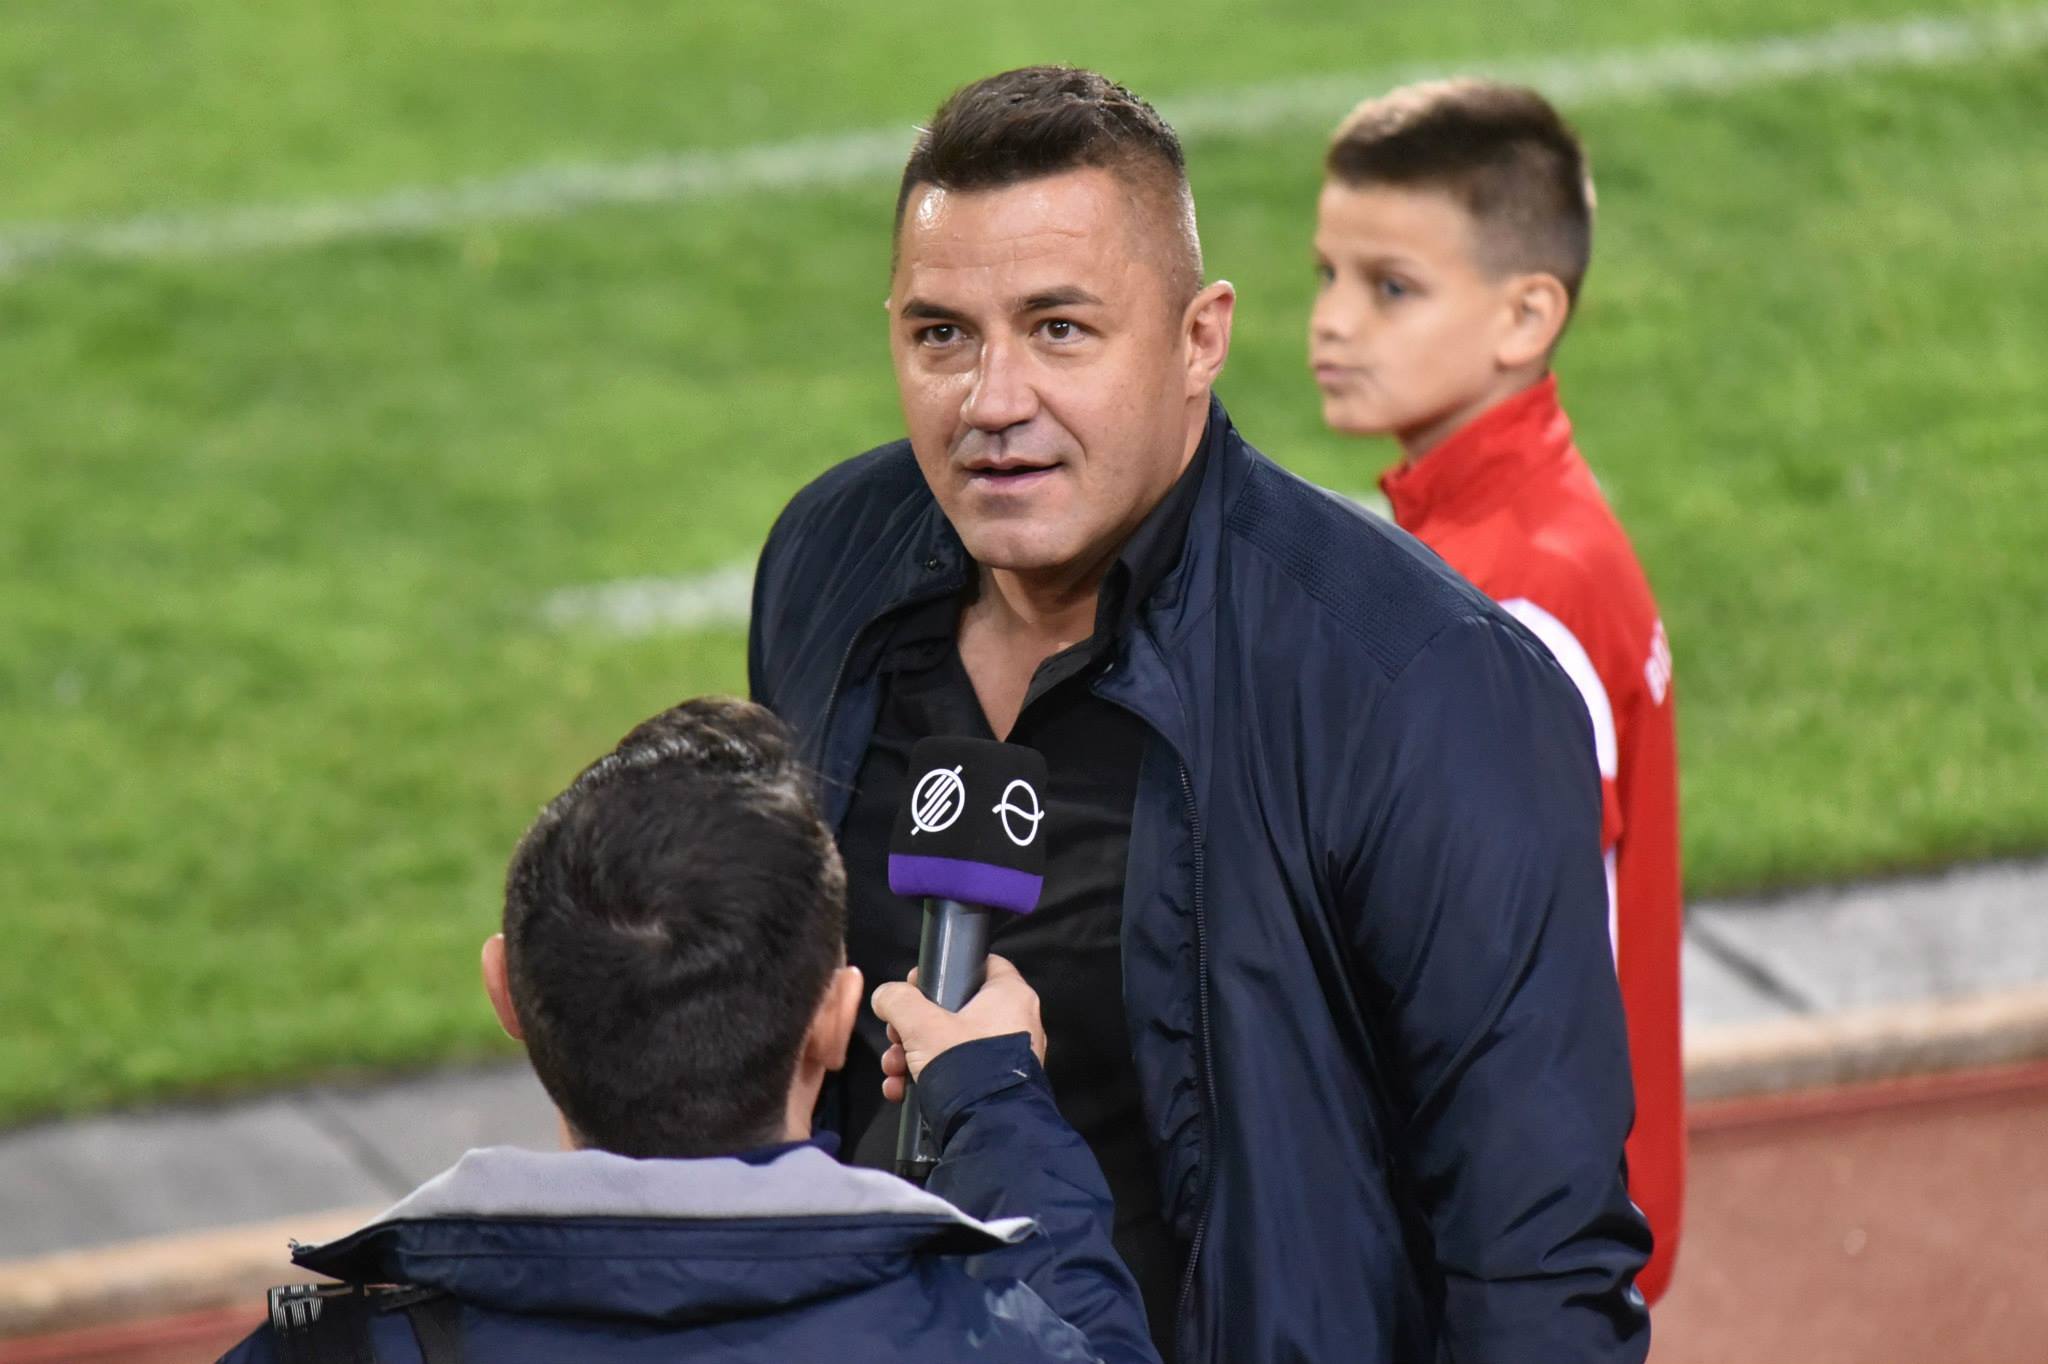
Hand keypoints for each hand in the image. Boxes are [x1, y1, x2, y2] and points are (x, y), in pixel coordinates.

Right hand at [871, 954, 1045, 1103]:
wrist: (988, 1130)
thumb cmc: (966, 1068)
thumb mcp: (921, 1024)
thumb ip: (898, 1000)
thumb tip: (886, 996)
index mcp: (1010, 996)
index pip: (981, 965)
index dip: (946, 970)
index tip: (916, 984)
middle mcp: (1016, 1023)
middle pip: (955, 1010)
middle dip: (914, 1027)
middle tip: (896, 1037)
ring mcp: (1006, 1057)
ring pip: (951, 1044)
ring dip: (914, 1055)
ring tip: (894, 1070)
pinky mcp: (994, 1086)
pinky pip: (958, 1072)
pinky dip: (929, 1077)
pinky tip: (902, 1090)